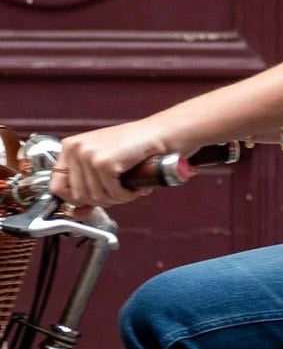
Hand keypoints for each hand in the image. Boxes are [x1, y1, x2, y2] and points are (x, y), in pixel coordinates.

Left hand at [52, 121, 170, 209]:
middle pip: (78, 196)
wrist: (159, 134)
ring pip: (96, 197)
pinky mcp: (105, 162)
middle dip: (102, 200)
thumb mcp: (104, 168)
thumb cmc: (135, 148)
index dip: (74, 200)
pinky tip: (135, 187)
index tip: (91, 202)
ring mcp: (88, 155)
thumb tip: (76, 214)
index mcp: (70, 147)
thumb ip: (88, 189)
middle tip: (119, 193)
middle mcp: (75, 149)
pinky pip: (112, 194)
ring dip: (117, 199)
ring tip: (129, 188)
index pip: (57, 186)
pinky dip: (127, 195)